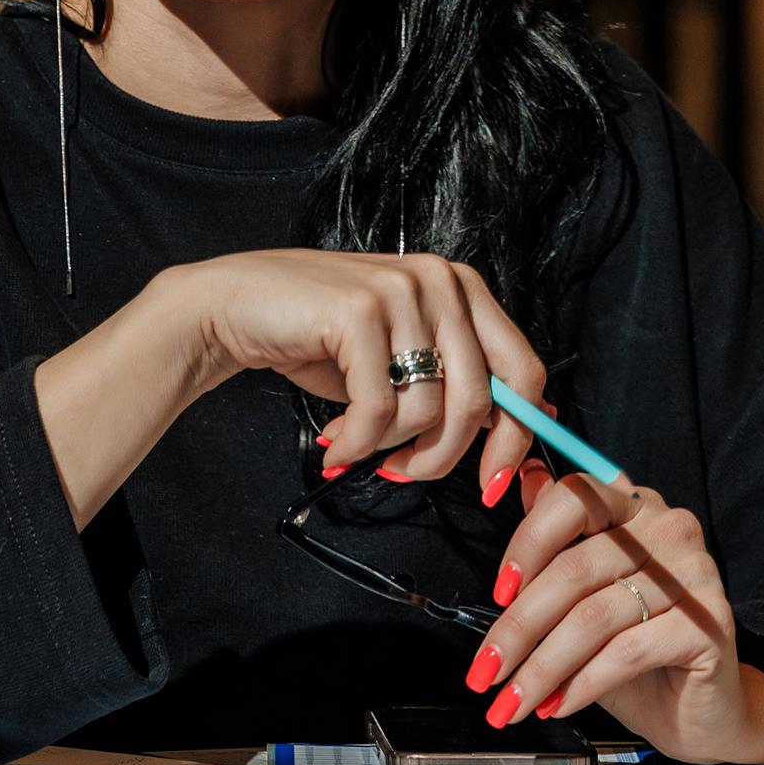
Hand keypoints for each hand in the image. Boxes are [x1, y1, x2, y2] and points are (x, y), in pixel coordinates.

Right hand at [181, 248, 548, 503]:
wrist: (239, 306)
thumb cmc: (322, 338)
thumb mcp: (403, 358)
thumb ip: (458, 383)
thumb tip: (525, 432)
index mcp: (462, 288)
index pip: (524, 371)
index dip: (515, 438)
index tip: (493, 483)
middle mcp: (440, 281)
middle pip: (479, 401)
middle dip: (443, 457)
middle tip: (406, 471)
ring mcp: (400, 291)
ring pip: (427, 411)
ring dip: (388, 449)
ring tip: (356, 442)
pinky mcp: (359, 312)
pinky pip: (378, 411)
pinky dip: (358, 443)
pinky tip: (337, 443)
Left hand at [465, 459, 763, 764]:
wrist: (700, 710)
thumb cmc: (635, 650)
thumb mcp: (584, 596)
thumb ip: (556, 541)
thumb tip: (516, 478)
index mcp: (634, 506)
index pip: (572, 500)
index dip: (526, 545)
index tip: (497, 593)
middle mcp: (669, 527)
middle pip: (575, 568)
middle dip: (520, 626)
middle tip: (486, 670)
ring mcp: (694, 573)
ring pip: (594, 617)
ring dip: (543, 667)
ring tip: (514, 700)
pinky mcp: (708, 623)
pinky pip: (626, 652)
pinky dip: (582, 684)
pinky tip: (558, 705)